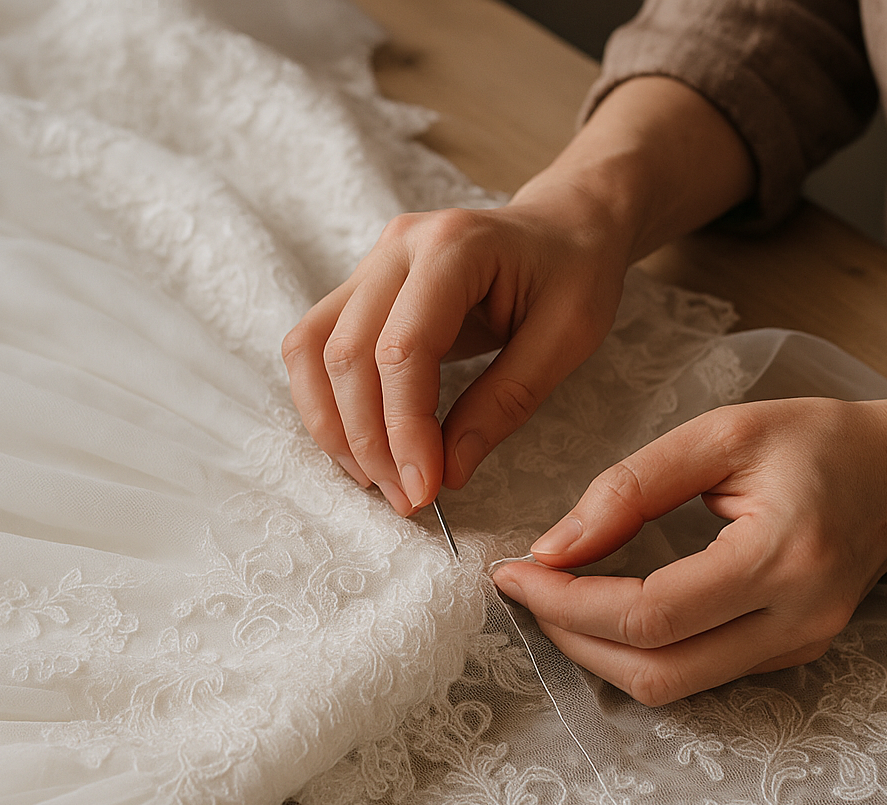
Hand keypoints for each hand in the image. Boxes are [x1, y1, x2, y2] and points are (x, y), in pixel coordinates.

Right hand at [281, 191, 630, 514]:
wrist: (564, 225)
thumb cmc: (575, 274)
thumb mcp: (567, 338)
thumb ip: (505, 402)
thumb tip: (446, 471)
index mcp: (454, 247)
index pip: (402, 350)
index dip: (404, 429)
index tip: (424, 489)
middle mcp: (398, 247)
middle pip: (345, 354)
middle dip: (368, 440)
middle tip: (406, 498)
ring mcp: (371, 262)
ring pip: (311, 351)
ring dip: (334, 426)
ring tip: (376, 480)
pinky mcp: (361, 287)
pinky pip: (315, 347)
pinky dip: (327, 404)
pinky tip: (363, 446)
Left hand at [492, 397, 886, 704]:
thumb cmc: (818, 441)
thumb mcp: (722, 434)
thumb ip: (631, 487)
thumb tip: (552, 548)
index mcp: (783, 556)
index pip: (652, 612)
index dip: (568, 602)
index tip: (515, 570)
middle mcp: (796, 622)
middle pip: (656, 672)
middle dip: (572, 639)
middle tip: (525, 589)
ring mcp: (797, 650)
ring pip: (671, 688)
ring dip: (597, 653)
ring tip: (554, 598)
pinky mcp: (789, 659)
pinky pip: (695, 676)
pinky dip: (637, 652)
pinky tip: (605, 610)